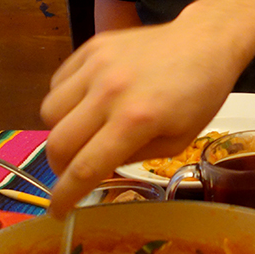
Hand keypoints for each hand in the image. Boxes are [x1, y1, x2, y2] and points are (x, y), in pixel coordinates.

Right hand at [40, 22, 244, 216]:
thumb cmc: (201, 94)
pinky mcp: (92, 47)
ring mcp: (97, 66)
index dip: (66, 196)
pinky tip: (87, 104)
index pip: (86, 168)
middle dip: (60, 168)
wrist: (205, 42)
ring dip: (60, 132)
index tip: (59, 211)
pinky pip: (57, 83)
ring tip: (83, 133)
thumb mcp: (179, 140)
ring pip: (49, 112)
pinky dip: (65, 100)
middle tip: (73, 172)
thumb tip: (99, 167)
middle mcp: (110, 92)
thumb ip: (136, 157)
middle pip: (58, 144)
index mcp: (137, 120)